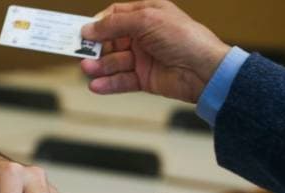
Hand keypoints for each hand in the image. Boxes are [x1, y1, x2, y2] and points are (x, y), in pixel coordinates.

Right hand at [80, 0, 230, 102]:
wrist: (204, 70)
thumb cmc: (184, 38)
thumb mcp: (147, 20)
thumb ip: (115, 24)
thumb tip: (89, 28)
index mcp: (147, 14)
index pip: (115, 16)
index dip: (98, 24)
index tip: (82, 33)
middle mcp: (144, 35)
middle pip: (110, 40)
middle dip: (95, 48)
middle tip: (80, 54)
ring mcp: (144, 58)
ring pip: (114, 62)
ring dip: (99, 67)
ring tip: (87, 70)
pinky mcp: (144, 78)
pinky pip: (121, 80)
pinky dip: (108, 83)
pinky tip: (96, 85)